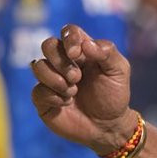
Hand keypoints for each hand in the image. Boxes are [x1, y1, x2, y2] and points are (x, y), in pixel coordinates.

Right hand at [30, 23, 135, 153]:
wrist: (108, 126)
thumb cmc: (114, 95)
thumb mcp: (119, 71)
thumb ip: (107, 52)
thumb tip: (86, 44)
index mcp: (81, 50)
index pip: (68, 32)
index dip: (69, 39)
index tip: (76, 54)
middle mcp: (63, 61)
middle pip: (48, 45)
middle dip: (61, 61)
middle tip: (76, 78)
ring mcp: (51, 79)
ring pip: (37, 66)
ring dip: (56, 80)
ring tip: (72, 92)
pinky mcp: (43, 98)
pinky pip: (37, 90)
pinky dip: (53, 97)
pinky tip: (66, 103)